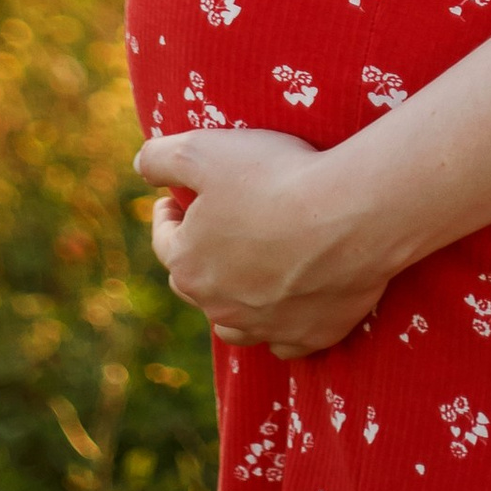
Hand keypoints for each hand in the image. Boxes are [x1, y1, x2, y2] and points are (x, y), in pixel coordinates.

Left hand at [132, 130, 394, 358]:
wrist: (350, 215)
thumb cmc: (275, 178)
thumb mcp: (204, 149)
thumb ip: (160, 156)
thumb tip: (141, 164)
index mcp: (188, 264)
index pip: (164, 241)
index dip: (167, 215)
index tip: (174, 199)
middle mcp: (219, 306)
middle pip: (194, 285)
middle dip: (197, 257)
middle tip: (213, 230)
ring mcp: (265, 327)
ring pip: (233, 324)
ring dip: (232, 302)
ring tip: (244, 276)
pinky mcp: (309, 335)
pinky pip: (284, 341)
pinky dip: (280, 327)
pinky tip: (286, 307)